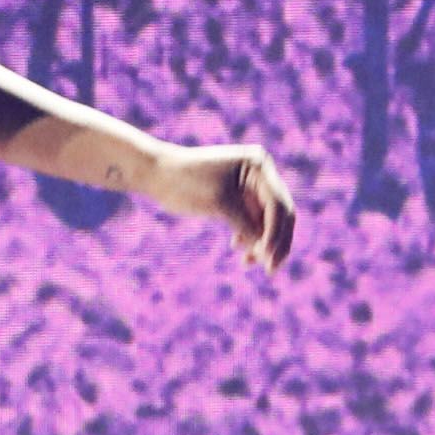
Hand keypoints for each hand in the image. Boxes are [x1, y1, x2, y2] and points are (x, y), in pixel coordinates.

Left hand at [144, 141, 296, 268]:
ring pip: (267, 219)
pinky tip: (237, 248)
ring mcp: (251, 184)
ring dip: (262, 242)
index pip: (277, 204)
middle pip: (279, 213)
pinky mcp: (239, 196)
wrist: (155, 173)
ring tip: (248, 263)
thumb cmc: (184, 183)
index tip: (267, 257)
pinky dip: (248, 235)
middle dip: (276, 242)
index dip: (276, 233)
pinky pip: (252, 219)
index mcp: (259, 165)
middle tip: (271, 269)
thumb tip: (268, 250)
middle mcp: (260, 172)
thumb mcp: (219, 204)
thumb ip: (246, 224)